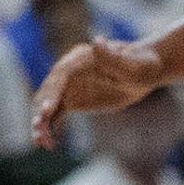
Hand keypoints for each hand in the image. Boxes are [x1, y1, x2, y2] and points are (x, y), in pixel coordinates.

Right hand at [32, 36, 163, 146]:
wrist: (144, 72)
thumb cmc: (142, 65)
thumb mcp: (133, 64)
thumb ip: (113, 56)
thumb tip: (97, 41)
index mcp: (79, 60)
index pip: (59, 76)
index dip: (51, 93)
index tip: (46, 111)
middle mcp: (67, 72)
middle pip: (47, 92)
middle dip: (41, 112)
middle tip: (39, 130)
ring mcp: (67, 87)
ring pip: (46, 105)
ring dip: (40, 123)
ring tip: (40, 142)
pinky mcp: (71, 100)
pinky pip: (54, 115)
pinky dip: (48, 128)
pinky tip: (47, 144)